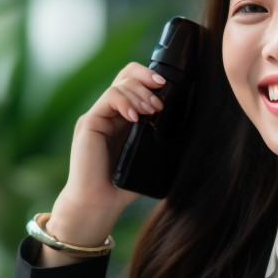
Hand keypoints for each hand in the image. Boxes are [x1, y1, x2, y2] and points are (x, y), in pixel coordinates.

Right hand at [38, 63, 164, 264]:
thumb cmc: (123, 185)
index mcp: (123, 117)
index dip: (150, 78)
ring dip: (140, 93)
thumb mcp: (149, 155)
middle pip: (126, 75)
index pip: (135, 83)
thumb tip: (188, 124)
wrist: (98, 203)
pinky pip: (108, 99)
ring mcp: (98, 116)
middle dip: (147, 77)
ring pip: (119, 84)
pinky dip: (124, 102)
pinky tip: (135, 116)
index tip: (167, 87)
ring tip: (152, 109)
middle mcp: (109, 112)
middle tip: (161, 94)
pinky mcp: (89, 123)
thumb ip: (160, 137)